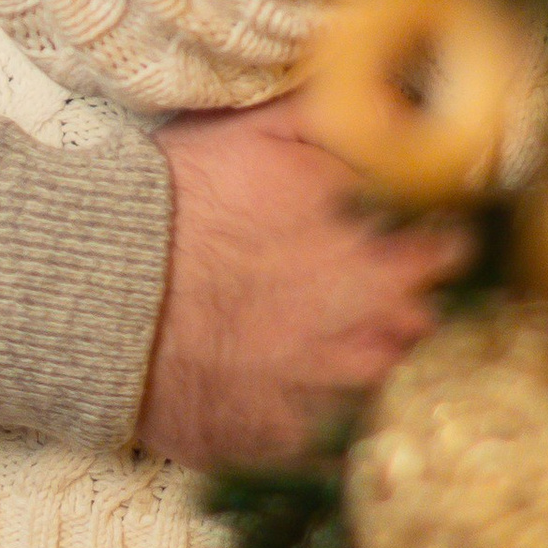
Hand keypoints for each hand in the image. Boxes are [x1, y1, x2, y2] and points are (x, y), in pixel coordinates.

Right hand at [138, 99, 462, 470]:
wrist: (99, 282)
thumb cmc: (178, 200)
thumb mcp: (259, 131)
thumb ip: (338, 116)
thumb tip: (396, 100)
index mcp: (372, 258)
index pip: (448, 254)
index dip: (443, 244)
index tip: (437, 241)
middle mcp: (360, 332)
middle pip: (423, 332)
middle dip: (412, 313)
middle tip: (391, 300)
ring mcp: (320, 394)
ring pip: (381, 394)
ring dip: (374, 370)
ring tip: (346, 350)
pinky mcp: (272, 441)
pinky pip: (324, 447)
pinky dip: (323, 427)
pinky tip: (303, 401)